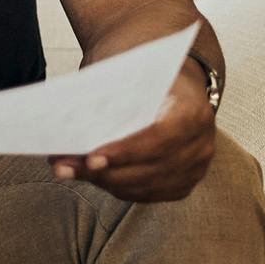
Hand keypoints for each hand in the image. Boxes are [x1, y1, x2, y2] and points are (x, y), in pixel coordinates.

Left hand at [50, 64, 215, 200]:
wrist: (175, 82)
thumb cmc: (147, 74)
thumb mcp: (131, 70)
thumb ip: (111, 92)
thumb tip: (72, 118)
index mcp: (193, 110)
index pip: (160, 139)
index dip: (125, 152)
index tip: (91, 159)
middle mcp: (200, 143)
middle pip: (149, 169)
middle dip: (102, 171)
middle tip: (63, 167)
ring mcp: (195, 167)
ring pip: (144, 185)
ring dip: (103, 181)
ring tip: (67, 170)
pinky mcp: (184, 183)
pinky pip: (147, 193)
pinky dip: (116, 187)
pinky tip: (90, 176)